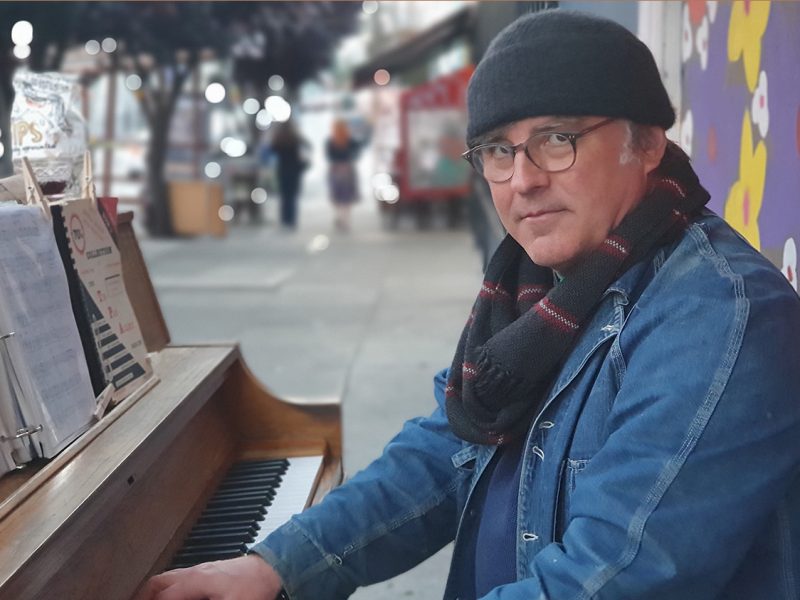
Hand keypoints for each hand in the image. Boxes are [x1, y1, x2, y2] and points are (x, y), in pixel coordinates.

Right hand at [133, 555, 283, 599]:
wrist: (271, 568)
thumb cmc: (254, 585)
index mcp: (196, 580)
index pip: (163, 597)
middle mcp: (195, 572)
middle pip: (158, 583)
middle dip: (144, 596)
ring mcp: (200, 569)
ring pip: (167, 577)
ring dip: (155, 591)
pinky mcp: (208, 571)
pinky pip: (178, 577)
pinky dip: (168, 588)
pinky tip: (171, 596)